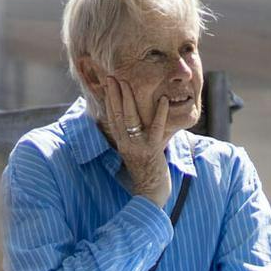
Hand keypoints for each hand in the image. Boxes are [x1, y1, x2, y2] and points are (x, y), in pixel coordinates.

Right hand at [102, 75, 170, 205]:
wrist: (150, 193)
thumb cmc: (146, 171)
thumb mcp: (135, 152)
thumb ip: (133, 137)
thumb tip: (133, 121)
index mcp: (121, 142)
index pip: (113, 117)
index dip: (110, 99)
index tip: (108, 83)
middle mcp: (125, 143)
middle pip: (118, 114)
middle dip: (115, 94)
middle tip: (113, 77)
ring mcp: (137, 146)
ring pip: (131, 119)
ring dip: (129, 99)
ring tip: (128, 82)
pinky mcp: (152, 150)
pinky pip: (155, 128)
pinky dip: (160, 113)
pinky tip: (162, 99)